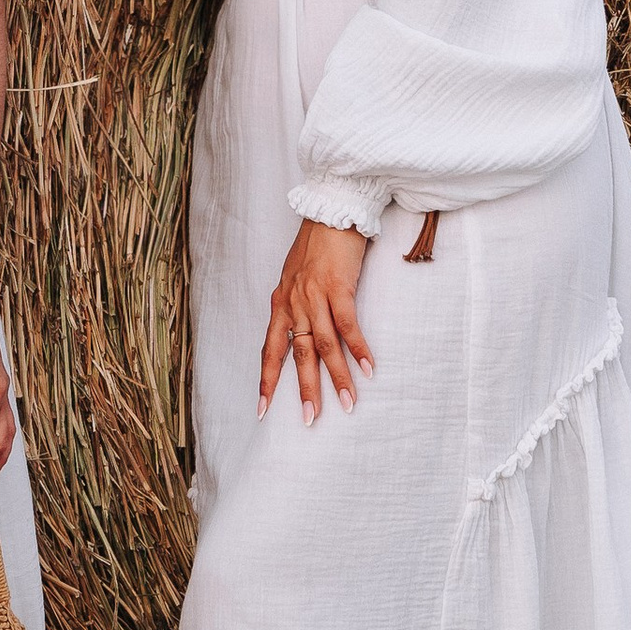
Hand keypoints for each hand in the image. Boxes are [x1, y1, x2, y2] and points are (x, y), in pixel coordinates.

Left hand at [259, 221, 373, 424]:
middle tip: (310, 420)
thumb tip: (299, 327)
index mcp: (281, 302)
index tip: (262, 409)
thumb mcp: (296, 275)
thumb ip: (296, 302)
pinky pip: (347, 325)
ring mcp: (315, 296)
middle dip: (304, 390)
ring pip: (324, 346)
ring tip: (347, 403)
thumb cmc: (317, 242)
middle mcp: (294, 303)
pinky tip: (368, 369)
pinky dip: (358, 349)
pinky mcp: (338, 287)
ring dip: (338, 377)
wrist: (330, 209)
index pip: (270, 349)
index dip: (267, 380)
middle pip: (299, 355)